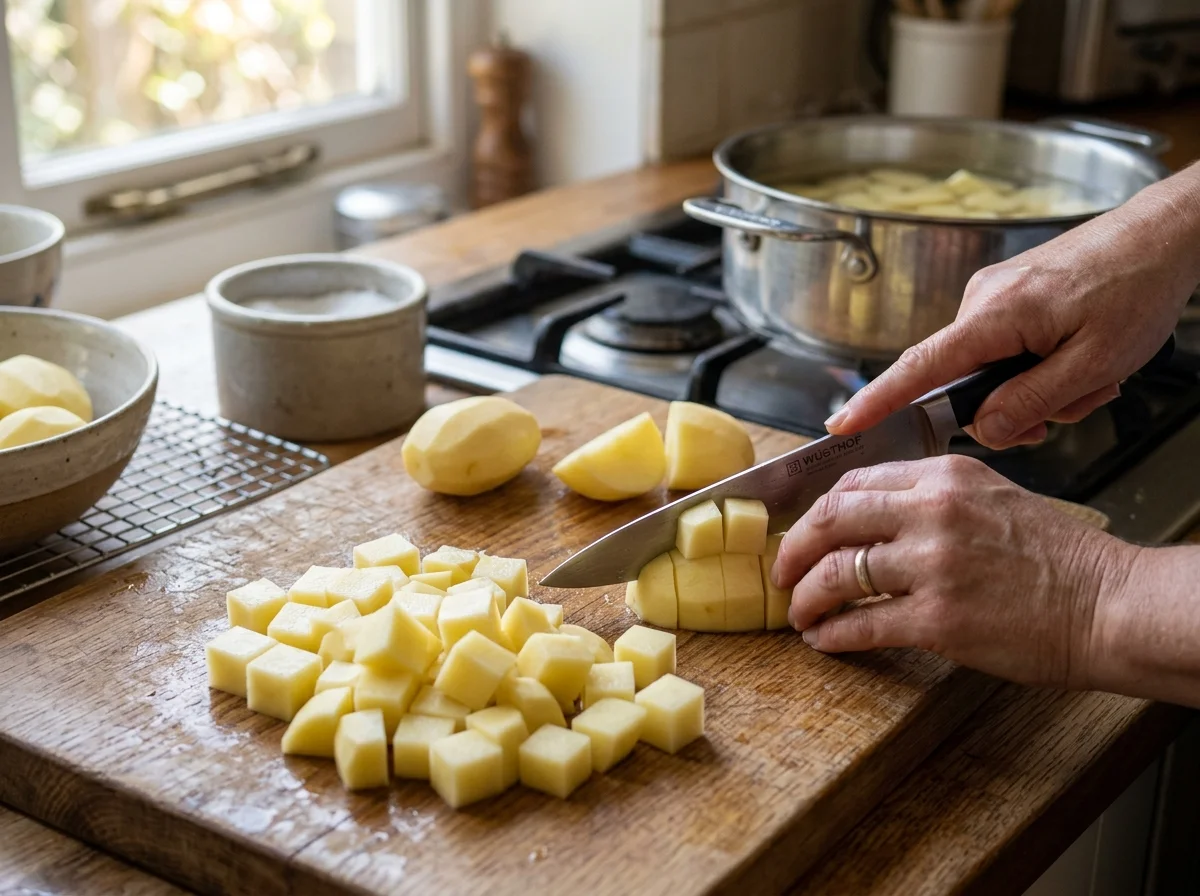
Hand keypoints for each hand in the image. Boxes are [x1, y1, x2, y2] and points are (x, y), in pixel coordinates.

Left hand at [770, 455, 1139, 689]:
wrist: (1108, 605)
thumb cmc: (1057, 559)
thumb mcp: (994, 498)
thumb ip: (934, 498)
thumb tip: (872, 515)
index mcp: (945, 477)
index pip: (854, 482)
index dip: (816, 511)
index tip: (803, 532)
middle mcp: (933, 512)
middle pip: (831, 520)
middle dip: (794, 549)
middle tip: (782, 571)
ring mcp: (932, 565)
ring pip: (837, 574)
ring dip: (806, 598)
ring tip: (798, 613)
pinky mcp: (938, 619)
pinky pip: (861, 625)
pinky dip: (833, 635)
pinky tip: (824, 641)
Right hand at [825, 166, 1199, 449]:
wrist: (1165, 233)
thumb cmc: (1137, 286)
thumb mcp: (1094, 364)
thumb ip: (1032, 402)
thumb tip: (984, 427)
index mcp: (995, 315)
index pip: (919, 368)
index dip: (877, 401)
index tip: (841, 424)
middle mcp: (981, 301)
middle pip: (962, 381)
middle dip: (1010, 407)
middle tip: (1068, 408)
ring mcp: (994, 295)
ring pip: (992, 369)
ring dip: (1039, 387)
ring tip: (1094, 375)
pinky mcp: (1010, 295)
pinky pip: (1007, 349)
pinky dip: (1042, 365)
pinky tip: (1082, 356)